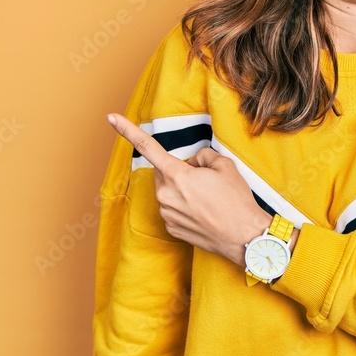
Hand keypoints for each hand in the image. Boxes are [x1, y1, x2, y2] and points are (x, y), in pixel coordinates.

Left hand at [106, 112, 272, 266]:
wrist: (244, 237)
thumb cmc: (236, 200)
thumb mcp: (225, 165)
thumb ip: (203, 156)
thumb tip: (193, 163)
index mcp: (177, 175)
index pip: (148, 147)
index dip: (128, 130)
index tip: (111, 118)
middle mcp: (165, 195)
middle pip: (163, 172)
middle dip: (178, 170)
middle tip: (204, 179)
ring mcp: (166, 213)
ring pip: (168, 191)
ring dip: (182, 190)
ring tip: (208, 199)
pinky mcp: (171, 228)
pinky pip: (172, 209)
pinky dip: (184, 206)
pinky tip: (203, 212)